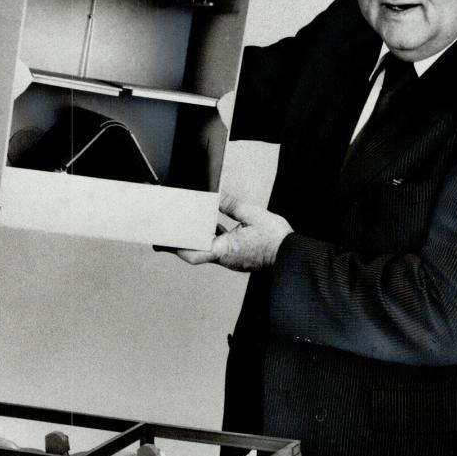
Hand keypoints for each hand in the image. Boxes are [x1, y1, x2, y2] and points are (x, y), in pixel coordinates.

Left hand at [171, 193, 292, 270]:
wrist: (293, 256)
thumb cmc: (276, 240)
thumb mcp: (253, 215)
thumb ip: (231, 206)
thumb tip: (217, 195)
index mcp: (225, 250)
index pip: (193, 253)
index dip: (176, 248)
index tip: (163, 242)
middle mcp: (226, 258)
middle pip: (196, 252)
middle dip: (181, 243)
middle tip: (167, 235)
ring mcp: (232, 259)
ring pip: (208, 249)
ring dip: (197, 239)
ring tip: (187, 225)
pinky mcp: (239, 257)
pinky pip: (221, 247)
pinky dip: (213, 237)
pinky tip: (214, 225)